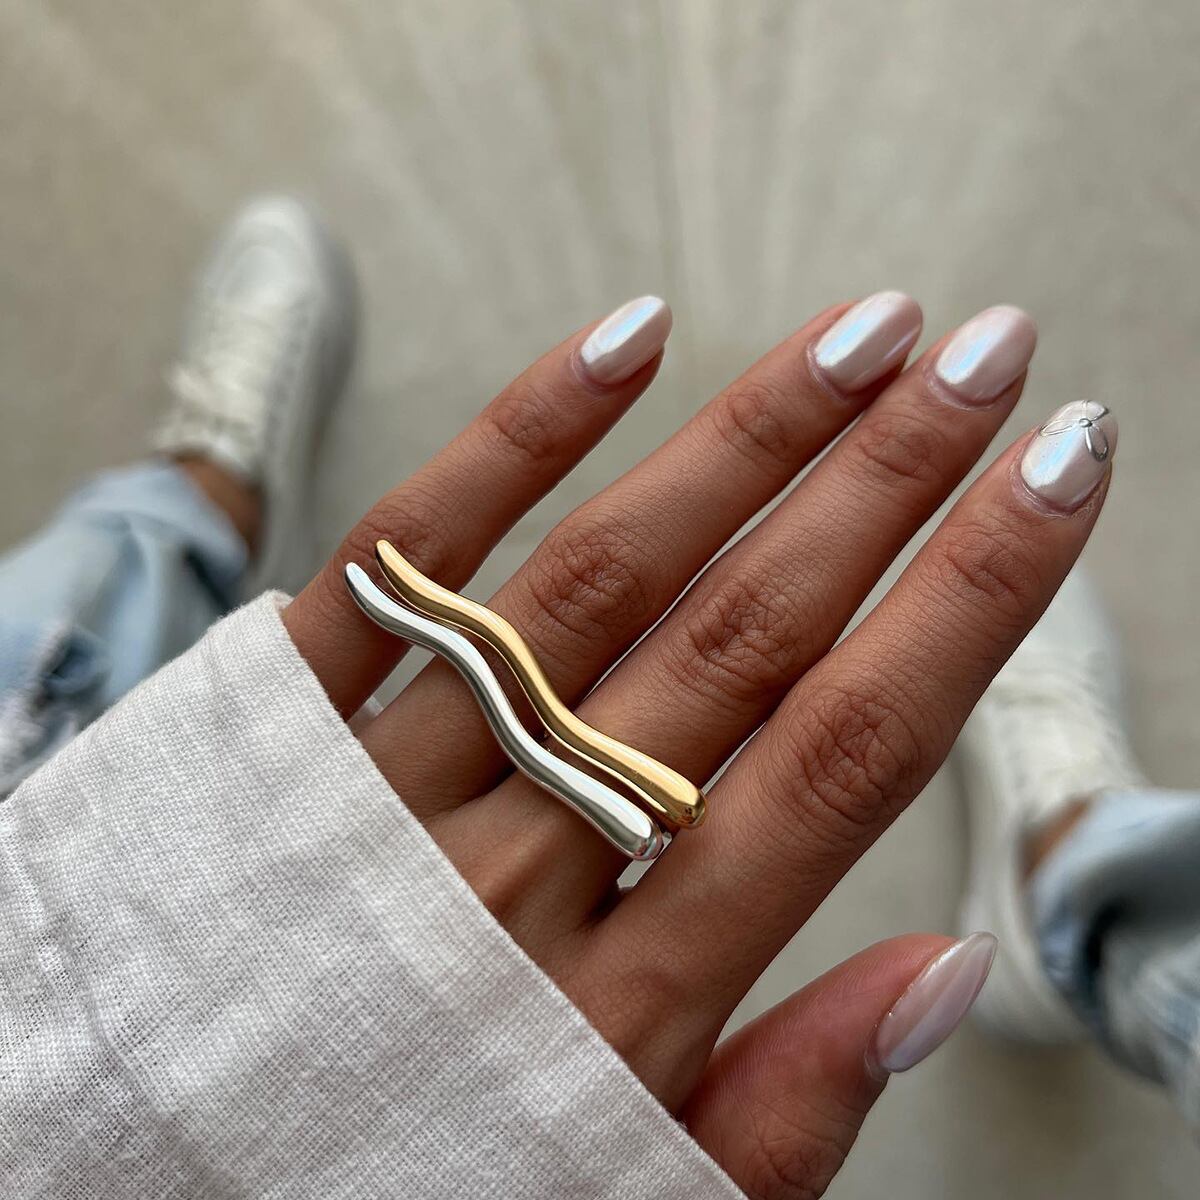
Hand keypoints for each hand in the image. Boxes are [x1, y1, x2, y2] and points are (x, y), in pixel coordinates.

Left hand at [282, 293, 1109, 1197]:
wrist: (132, 1183)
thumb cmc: (402, 1183)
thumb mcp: (627, 1195)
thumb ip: (791, 1102)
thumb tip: (950, 965)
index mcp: (624, 1002)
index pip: (844, 759)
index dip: (970, 602)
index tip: (1055, 476)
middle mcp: (516, 869)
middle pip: (740, 638)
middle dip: (884, 483)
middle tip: (986, 356)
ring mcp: (389, 781)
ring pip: (597, 577)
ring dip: (742, 439)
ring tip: (858, 335)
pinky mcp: (274, 717)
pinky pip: (405, 556)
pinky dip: (517, 436)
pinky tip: (626, 341)